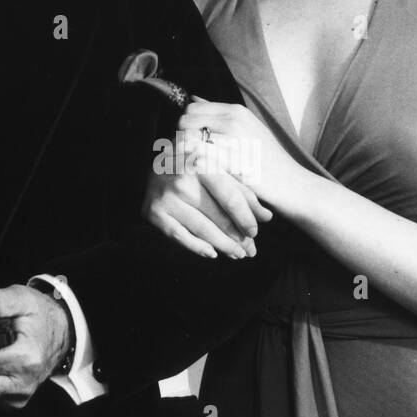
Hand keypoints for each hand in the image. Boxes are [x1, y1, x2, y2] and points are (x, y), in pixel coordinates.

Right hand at [143, 154, 270, 259]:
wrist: (150, 164)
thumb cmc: (192, 164)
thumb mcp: (218, 167)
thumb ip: (242, 189)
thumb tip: (266, 216)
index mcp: (201, 162)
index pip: (230, 198)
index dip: (245, 218)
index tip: (254, 232)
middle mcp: (181, 180)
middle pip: (217, 217)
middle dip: (237, 237)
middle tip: (250, 250)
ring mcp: (166, 197)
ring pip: (202, 229)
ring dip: (223, 246)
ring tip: (237, 254)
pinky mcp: (153, 212)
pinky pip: (180, 236)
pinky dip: (197, 247)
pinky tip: (212, 253)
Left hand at [176, 99, 305, 209]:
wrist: (292, 184)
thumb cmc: (267, 158)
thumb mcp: (247, 127)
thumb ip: (219, 114)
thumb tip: (194, 98)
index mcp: (236, 111)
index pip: (191, 109)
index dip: (186, 125)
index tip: (191, 140)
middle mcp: (233, 120)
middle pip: (185, 121)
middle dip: (182, 136)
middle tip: (190, 154)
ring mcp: (233, 140)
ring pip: (188, 138)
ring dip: (185, 152)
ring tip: (194, 165)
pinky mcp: (232, 161)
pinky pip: (198, 158)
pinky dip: (193, 165)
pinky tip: (201, 174)